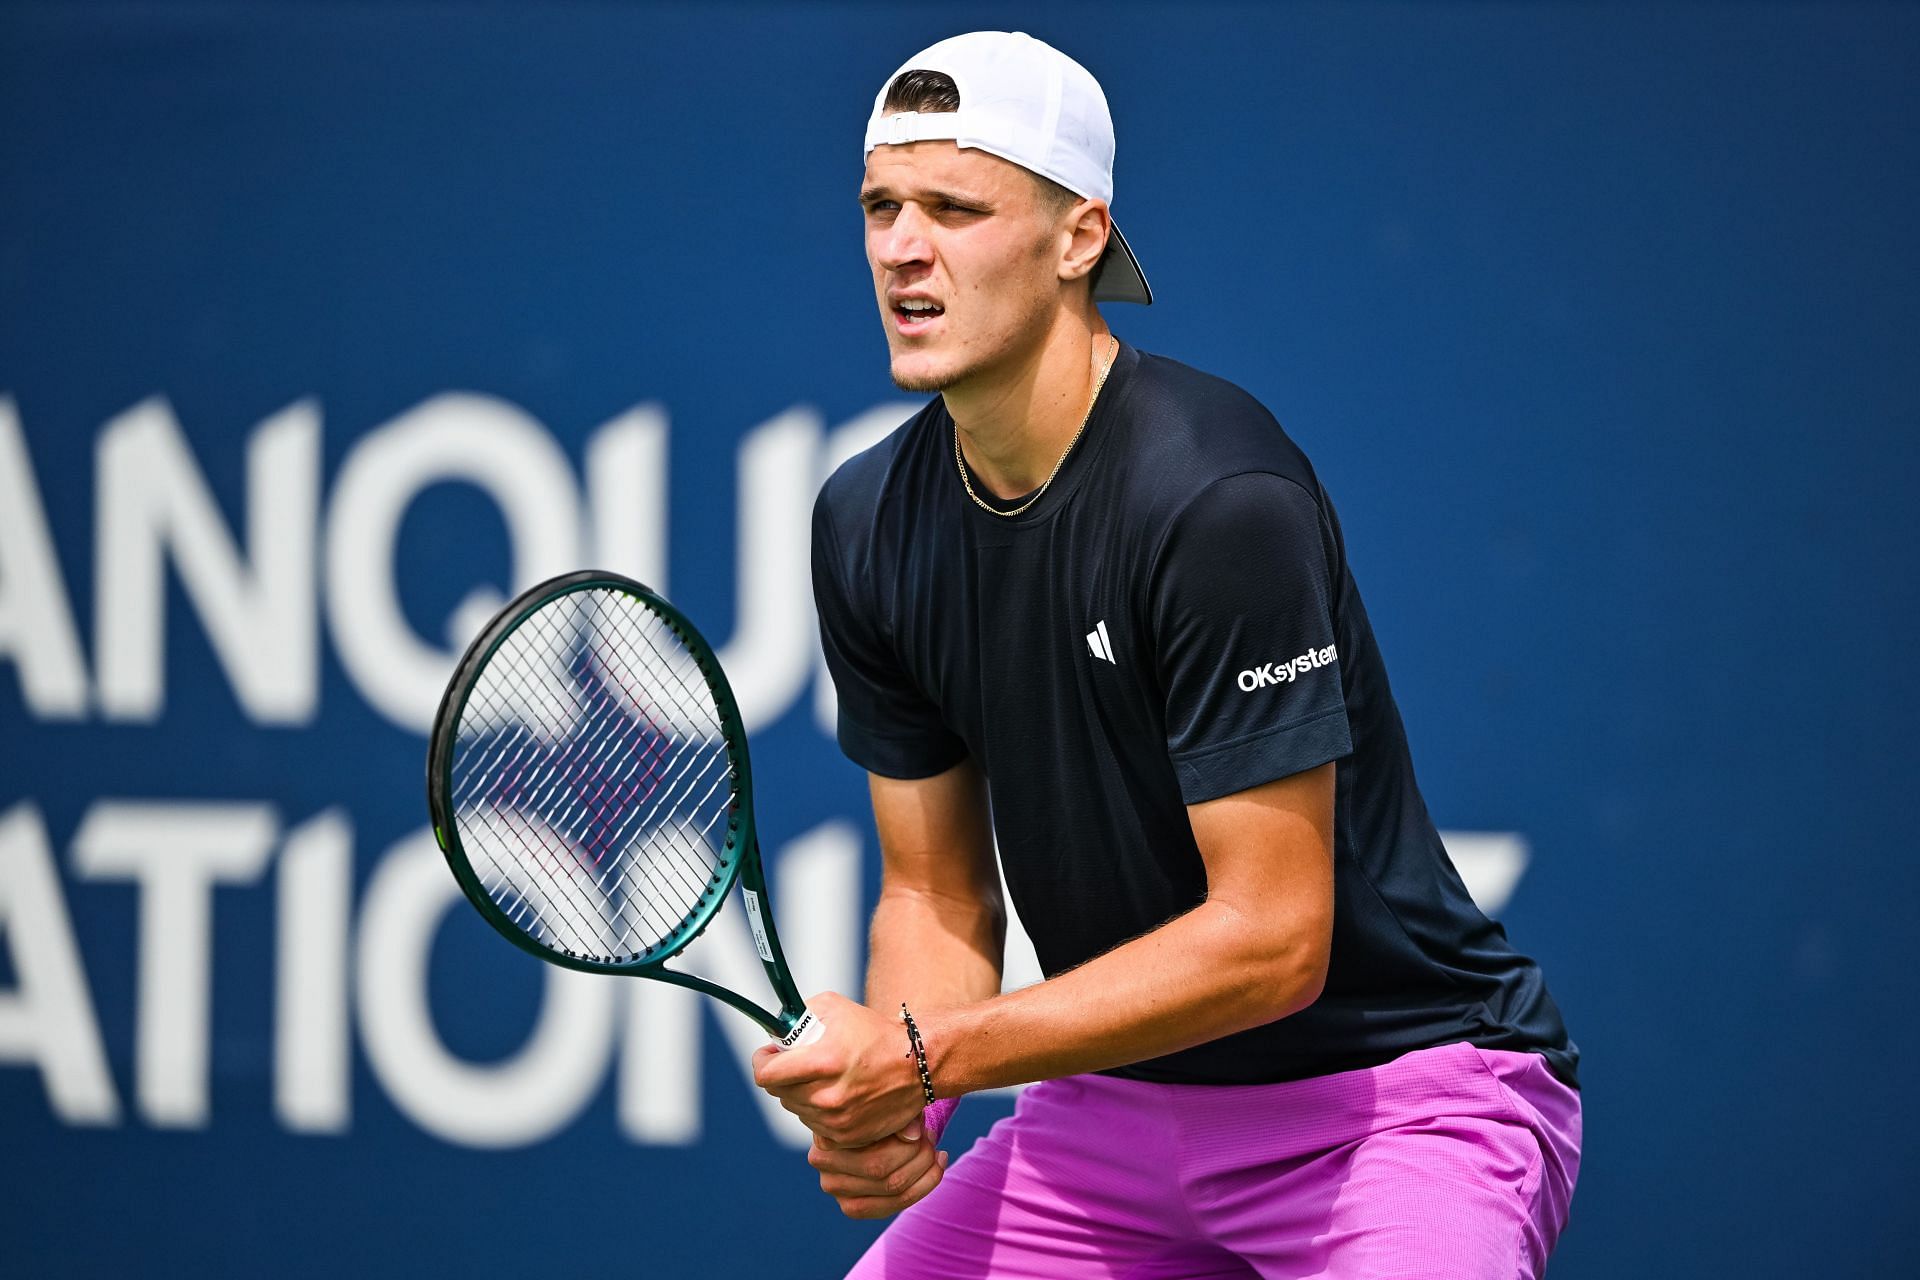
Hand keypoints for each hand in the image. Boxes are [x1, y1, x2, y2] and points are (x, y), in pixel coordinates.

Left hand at [751, 991, 926, 1147]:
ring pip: (796, 1109)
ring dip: (801, 1093)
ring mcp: (837, 1120)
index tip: (768, 1054)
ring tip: (823, 1077)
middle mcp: (827, 1095)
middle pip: (779, 1092)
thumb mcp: (835, 1007)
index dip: (762, 1062)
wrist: (916, 1064)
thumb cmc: (874, 1032)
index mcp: (823, 1061)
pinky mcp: (847, 1136)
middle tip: (798, 1063)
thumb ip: (799, 1015)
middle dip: (783, 1075)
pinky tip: (836, 1095)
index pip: (766, 1074)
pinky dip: (819, 1111)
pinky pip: (815, 1126)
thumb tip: (776, 1030)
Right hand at [805, 1118, 948, 1218]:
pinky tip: (937, 1168)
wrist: (864, 1124)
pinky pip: (893, 1205)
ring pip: (891, 1190)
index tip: (924, 1127)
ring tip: (937, 1153)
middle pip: (880, 1170)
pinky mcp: (851, 1207)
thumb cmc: (877, 1109)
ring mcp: (835, 1190)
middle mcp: (824, 1168)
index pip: (872, 1146)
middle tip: (932, 1137)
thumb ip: (900, 1114)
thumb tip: (914, 1134)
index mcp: (825, 1139)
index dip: (906, 1137)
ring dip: (924, 1172)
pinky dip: (922, 1188)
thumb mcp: (888, 1103)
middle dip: (917, 1155)